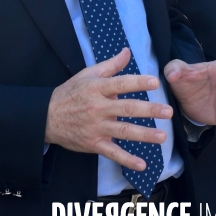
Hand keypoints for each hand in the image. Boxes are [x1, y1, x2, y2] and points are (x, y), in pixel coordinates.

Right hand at [44, 48, 172, 170]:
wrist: (47, 116)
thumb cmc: (71, 92)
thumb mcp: (88, 74)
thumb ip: (110, 65)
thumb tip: (127, 51)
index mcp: (97, 88)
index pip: (121, 84)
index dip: (138, 82)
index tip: (155, 81)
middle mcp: (98, 108)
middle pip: (126, 108)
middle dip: (149, 110)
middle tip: (168, 111)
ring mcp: (96, 127)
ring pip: (123, 131)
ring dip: (144, 135)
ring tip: (162, 136)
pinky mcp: (93, 144)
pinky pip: (113, 153)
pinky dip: (127, 160)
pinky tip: (143, 164)